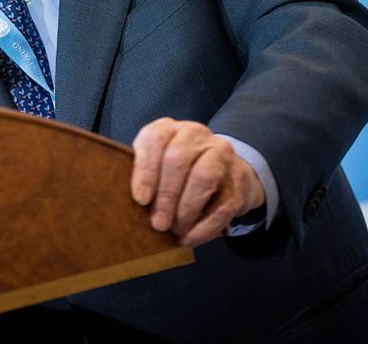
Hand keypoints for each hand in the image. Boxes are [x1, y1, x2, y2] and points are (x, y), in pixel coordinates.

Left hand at [130, 118, 264, 247]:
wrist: (227, 173)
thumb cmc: (182, 173)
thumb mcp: (159, 166)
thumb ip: (145, 177)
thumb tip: (129, 207)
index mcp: (170, 129)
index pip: (154, 139)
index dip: (145, 170)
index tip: (141, 199)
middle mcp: (195, 135)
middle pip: (177, 159)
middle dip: (166, 196)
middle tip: (158, 223)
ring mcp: (220, 154)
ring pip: (203, 176)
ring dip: (186, 208)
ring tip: (175, 229)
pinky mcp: (238, 179)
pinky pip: (222, 205)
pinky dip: (204, 227)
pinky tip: (191, 238)